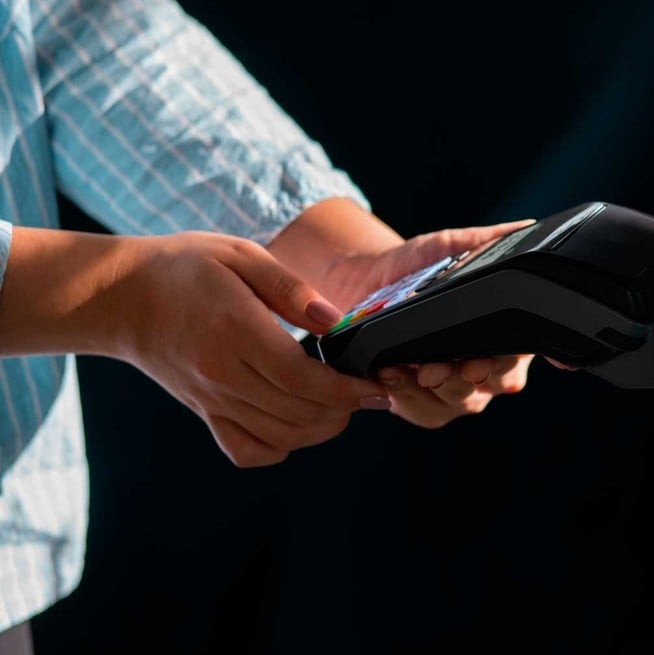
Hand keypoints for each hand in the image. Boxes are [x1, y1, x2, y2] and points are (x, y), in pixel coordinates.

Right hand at [107, 232, 391, 466]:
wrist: (121, 296)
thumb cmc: (186, 267)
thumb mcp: (241, 256)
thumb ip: (291, 289)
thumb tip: (334, 321)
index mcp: (234, 330)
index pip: (300, 378)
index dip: (346, 389)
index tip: (376, 386)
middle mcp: (222, 373)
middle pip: (297, 412)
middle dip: (346, 409)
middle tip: (370, 392)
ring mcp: (211, 398)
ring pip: (279, 436)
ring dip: (322, 429)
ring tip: (344, 406)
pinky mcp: (204, 411)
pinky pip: (245, 450)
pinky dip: (279, 448)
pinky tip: (298, 424)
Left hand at [319, 218, 538, 427]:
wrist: (367, 283)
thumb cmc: (420, 267)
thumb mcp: (456, 246)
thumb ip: (493, 240)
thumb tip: (528, 227)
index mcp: (508, 334)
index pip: (526, 351)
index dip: (526, 358)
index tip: (512, 358)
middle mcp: (490, 369)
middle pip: (497, 383)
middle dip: (478, 375)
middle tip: (461, 367)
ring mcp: (459, 391)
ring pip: (462, 402)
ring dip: (442, 388)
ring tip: (421, 370)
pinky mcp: (423, 404)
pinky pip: (424, 411)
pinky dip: (408, 396)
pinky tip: (393, 374)